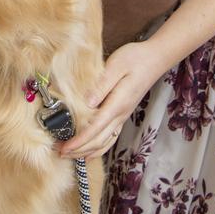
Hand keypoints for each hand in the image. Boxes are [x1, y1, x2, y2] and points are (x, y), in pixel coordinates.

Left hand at [59, 41, 165, 160]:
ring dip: (87, 151)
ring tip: (70, 155)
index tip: (64, 147)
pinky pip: (110, 137)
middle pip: (98, 141)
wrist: (155, 58)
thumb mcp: (116, 65)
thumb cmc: (135, 58)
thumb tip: (86, 103)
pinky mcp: (123, 113)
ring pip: (104, 142)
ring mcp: (123, 115)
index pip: (95, 129)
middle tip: (59, 152)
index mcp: (117, 104)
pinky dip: (99, 148)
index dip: (78, 141)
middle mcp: (120, 114)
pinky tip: (90, 152)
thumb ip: (101, 85)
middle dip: (78, 150)